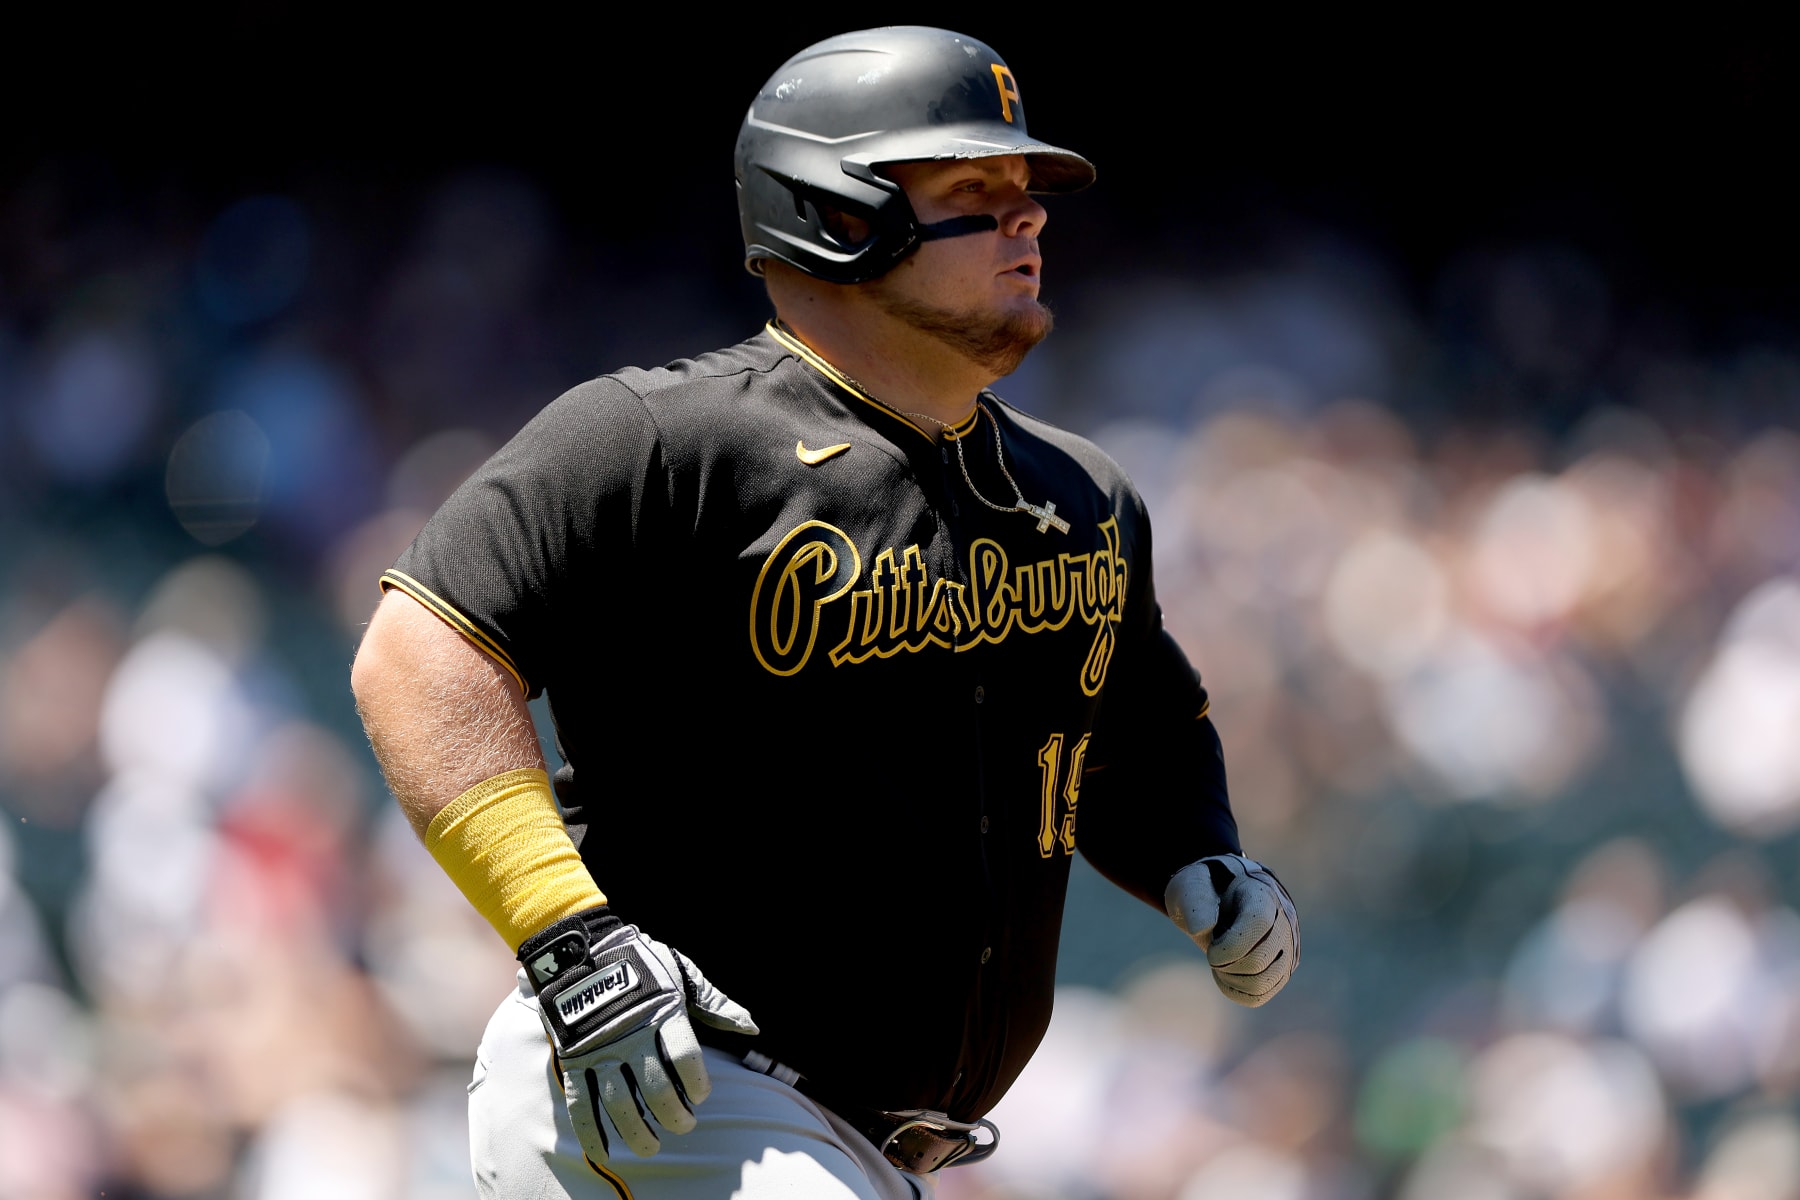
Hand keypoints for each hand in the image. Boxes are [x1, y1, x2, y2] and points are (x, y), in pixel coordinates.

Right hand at [518, 908, 757, 1160]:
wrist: (582, 950)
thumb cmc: (641, 962)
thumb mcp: (682, 973)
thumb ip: (714, 1003)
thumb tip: (751, 1027)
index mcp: (663, 1011)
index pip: (686, 1057)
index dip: (697, 1083)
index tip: (700, 1095)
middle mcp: (631, 1034)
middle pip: (656, 1087)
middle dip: (674, 1115)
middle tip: (684, 1126)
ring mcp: (600, 1049)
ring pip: (620, 1102)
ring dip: (637, 1131)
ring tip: (650, 1147)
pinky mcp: (574, 1060)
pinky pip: (580, 1102)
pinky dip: (590, 1131)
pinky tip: (604, 1153)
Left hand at [1164, 855, 1298, 1006]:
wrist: (1221, 899)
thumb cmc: (1206, 891)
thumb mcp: (1192, 885)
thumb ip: (1195, 902)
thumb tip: (1200, 929)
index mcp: (1263, 894)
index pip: (1260, 924)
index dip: (1230, 944)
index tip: (1211, 945)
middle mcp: (1285, 922)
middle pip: (1259, 961)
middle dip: (1225, 963)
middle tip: (1212, 951)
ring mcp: (1287, 949)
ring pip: (1262, 983)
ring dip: (1230, 978)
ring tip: (1219, 962)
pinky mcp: (1281, 971)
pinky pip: (1259, 995)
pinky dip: (1235, 990)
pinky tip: (1225, 973)